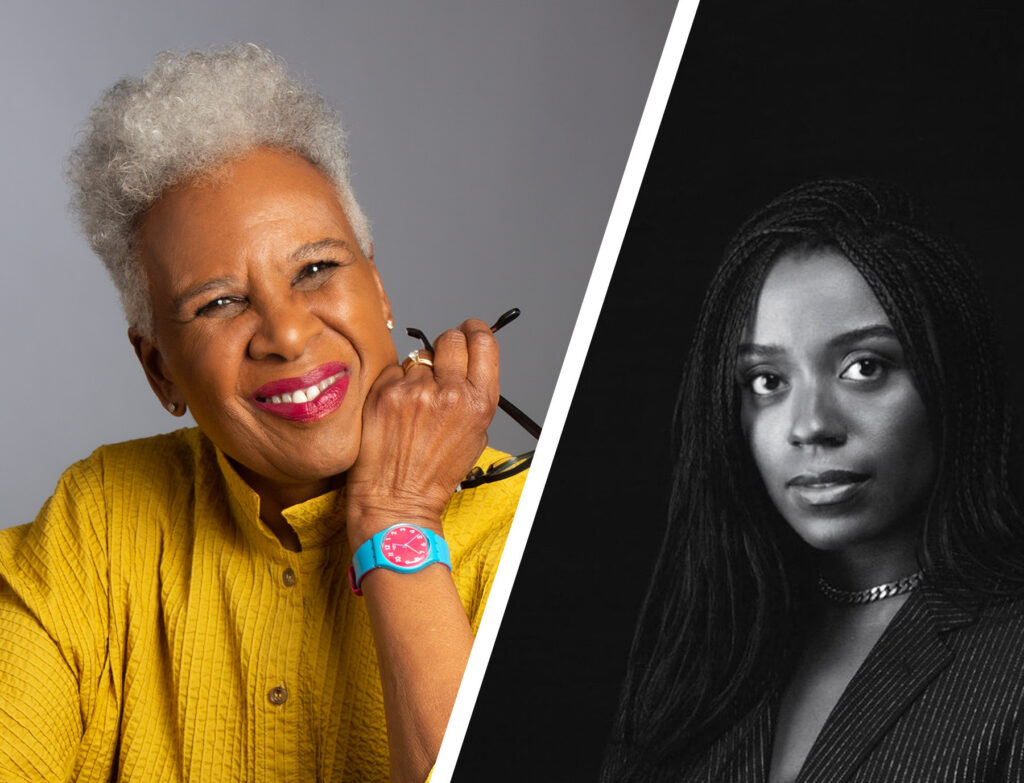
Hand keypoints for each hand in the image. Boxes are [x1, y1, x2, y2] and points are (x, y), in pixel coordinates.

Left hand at [345, 318, 499, 545]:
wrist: (397, 498)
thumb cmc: (434, 472)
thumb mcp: (475, 435)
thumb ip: (474, 395)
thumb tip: (467, 360)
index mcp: (479, 402)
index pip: (483, 341)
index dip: (475, 331)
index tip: (468, 331)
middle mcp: (451, 392)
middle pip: (450, 338)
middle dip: (445, 347)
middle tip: (438, 364)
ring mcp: (416, 391)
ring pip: (418, 357)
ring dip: (417, 372)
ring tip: (413, 403)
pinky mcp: (385, 393)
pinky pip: (393, 370)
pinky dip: (394, 384)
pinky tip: (394, 409)